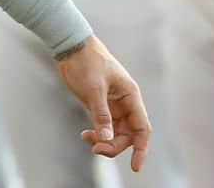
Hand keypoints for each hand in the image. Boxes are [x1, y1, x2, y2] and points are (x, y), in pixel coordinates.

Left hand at [58, 35, 149, 171]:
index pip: (142, 128)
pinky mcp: (100, 105)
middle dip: (114, 145)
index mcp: (130, 95)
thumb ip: (101, 114)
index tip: (135, 167)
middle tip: (96, 148)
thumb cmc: (86, 62)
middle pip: (128, 135)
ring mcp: (113, 104)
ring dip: (104, 140)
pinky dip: (97, 133)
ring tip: (86, 138)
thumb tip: (106, 138)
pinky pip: (104, 127)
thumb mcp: (94, 88)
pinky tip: (85, 135)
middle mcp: (125, 102)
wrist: (71, 47)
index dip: (141, 149)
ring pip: (115, 133)